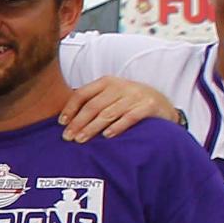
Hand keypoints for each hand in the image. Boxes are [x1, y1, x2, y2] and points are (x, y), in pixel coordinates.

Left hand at [58, 75, 179, 142]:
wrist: (162, 103)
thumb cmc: (129, 102)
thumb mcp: (111, 96)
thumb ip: (92, 102)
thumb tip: (65, 119)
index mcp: (107, 82)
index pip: (82, 93)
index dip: (70, 109)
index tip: (61, 123)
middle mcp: (120, 87)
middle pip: (93, 106)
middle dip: (78, 122)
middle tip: (68, 137)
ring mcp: (135, 96)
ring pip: (108, 113)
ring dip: (92, 128)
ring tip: (81, 140)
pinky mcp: (148, 106)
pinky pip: (129, 117)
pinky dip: (117, 127)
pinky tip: (106, 136)